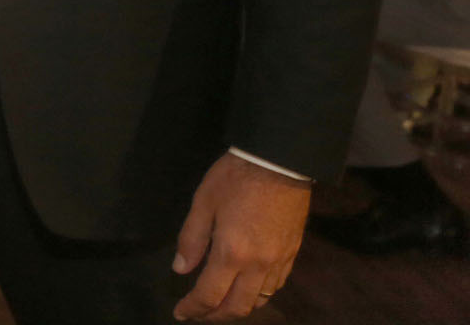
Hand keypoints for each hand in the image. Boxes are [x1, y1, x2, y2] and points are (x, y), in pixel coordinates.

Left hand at [172, 152, 309, 319]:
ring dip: (237, 307)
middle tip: (197, 313)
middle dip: (214, 316)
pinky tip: (246, 288)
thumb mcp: (203, 202)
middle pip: (237, 307)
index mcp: (232, 253)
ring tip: (219, 303)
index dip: (193, 308)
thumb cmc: (235, 178)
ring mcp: (279, 262)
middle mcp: (258, 266)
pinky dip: (257, 295)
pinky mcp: (292, 254)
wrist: (280, 163)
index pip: (209, 295)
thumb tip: (180, 269)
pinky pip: (275, 287)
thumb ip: (191, 239)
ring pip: (258, 300)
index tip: (180, 313)